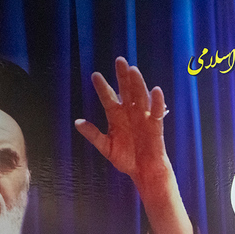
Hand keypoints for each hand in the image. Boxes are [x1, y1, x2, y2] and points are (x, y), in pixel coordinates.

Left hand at [75, 57, 192, 233]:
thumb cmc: (126, 160)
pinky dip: (157, 102)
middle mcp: (131, 114)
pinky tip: (155, 90)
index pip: (109, 99)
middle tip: (119, 60)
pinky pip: (156, 113)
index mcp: (117, 118)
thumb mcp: (106, 147)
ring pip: (141, 98)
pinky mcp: (155, 127)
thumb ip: (93, 134)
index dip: (103, 88)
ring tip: (133, 71)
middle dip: (123, 77)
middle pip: (127, 92)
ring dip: (138, 84)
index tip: (95, 75)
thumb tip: (77, 122)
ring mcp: (143, 119)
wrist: (144, 173)